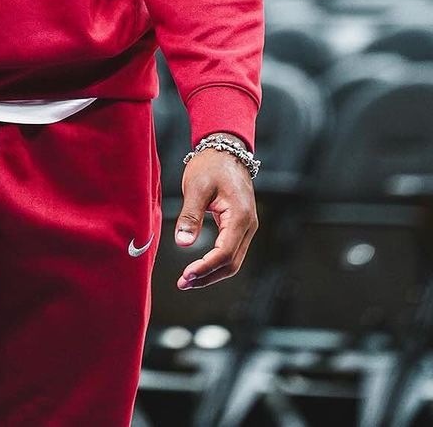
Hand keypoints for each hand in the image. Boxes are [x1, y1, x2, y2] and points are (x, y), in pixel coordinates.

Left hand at [173, 148, 257, 290]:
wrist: (225, 149)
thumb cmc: (210, 165)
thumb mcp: (196, 187)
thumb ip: (190, 215)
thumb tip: (183, 243)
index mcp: (240, 216)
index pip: (225, 253)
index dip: (205, 267)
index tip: (186, 275)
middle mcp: (249, 225)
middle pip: (231, 263)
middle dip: (207, 276)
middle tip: (183, 283)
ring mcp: (247, 227)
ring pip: (232, 261)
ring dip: (211, 273)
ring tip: (187, 280)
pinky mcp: (240, 226)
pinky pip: (230, 251)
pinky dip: (215, 262)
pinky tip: (198, 267)